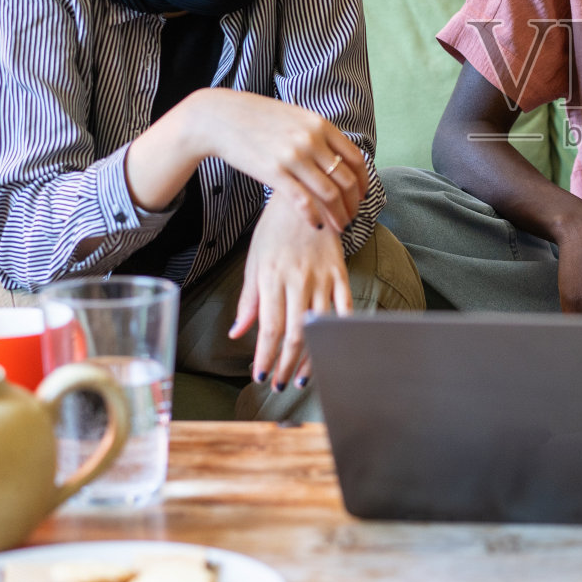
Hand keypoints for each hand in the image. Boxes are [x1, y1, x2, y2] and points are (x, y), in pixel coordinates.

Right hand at [184, 88, 368, 231]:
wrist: (220, 117)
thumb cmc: (257, 118)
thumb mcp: (295, 116)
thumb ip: (317, 133)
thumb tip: (337, 153)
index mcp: (321, 125)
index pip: (355, 159)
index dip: (363, 181)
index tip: (362, 196)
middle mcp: (312, 140)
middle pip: (347, 180)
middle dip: (353, 204)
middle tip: (352, 217)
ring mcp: (294, 157)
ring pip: (330, 194)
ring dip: (339, 215)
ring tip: (339, 227)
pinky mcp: (274, 172)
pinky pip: (303, 201)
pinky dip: (315, 217)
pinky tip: (316, 226)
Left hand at [228, 198, 352, 387]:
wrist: (306, 196)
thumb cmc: (275, 230)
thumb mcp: (254, 261)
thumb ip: (249, 299)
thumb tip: (237, 332)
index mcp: (272, 277)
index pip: (269, 327)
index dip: (265, 355)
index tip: (259, 375)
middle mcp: (298, 279)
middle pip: (295, 332)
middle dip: (285, 364)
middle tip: (279, 384)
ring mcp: (322, 276)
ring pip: (319, 325)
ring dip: (311, 356)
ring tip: (301, 378)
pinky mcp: (340, 271)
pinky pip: (344, 306)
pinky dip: (340, 330)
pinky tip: (334, 348)